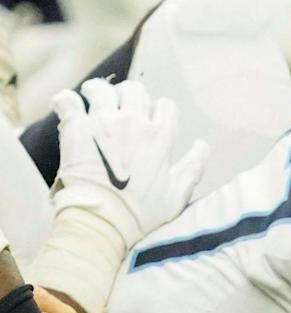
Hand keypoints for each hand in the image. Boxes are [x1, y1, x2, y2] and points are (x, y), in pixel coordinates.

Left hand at [51, 78, 207, 249]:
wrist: (101, 223)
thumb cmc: (140, 214)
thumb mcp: (177, 195)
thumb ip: (193, 167)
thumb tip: (202, 145)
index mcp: (160, 137)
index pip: (165, 106)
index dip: (159, 110)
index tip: (151, 119)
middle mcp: (133, 123)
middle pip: (134, 90)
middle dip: (128, 94)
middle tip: (120, 105)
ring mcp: (102, 123)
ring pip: (101, 89)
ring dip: (97, 90)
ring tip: (92, 96)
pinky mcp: (76, 130)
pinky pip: (68, 101)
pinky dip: (66, 101)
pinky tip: (66, 105)